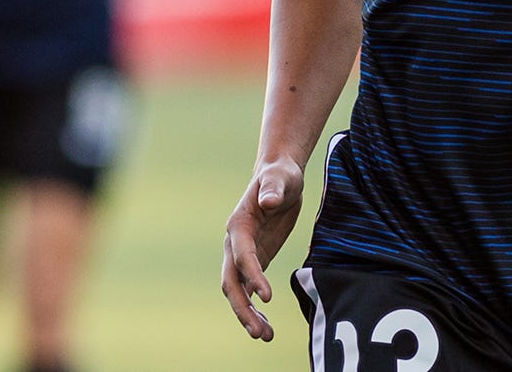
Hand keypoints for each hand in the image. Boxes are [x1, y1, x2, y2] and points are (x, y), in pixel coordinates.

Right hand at [221, 158, 304, 341]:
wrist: (279, 177)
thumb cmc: (280, 176)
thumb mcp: (280, 178)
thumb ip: (273, 189)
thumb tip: (267, 202)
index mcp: (238, 225)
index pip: (242, 255)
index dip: (253, 275)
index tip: (267, 296)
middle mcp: (235, 244)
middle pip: (231, 281)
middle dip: (242, 308)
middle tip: (259, 332)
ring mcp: (243, 254)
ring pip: (238, 290)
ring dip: (248, 314)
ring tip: (265, 336)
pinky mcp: (256, 260)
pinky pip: (250, 289)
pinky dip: (255, 308)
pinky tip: (266, 326)